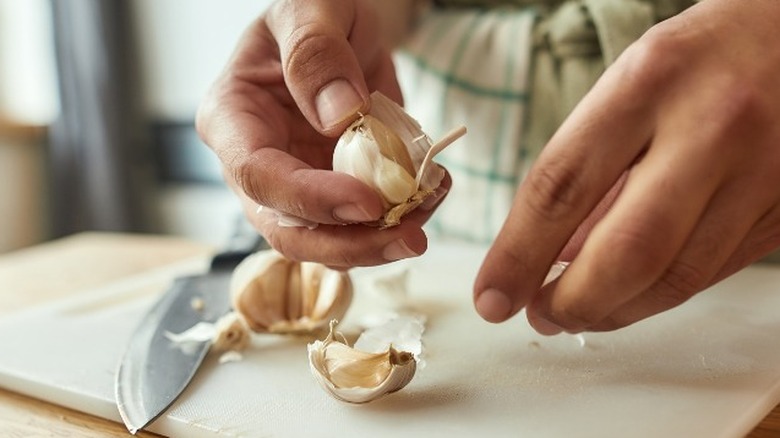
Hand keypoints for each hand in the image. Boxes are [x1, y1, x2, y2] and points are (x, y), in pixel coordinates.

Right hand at [197, 0, 446, 267]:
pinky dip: (400, 220)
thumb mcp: (312, 8)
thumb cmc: (317, 10)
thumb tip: (339, 117)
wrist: (345, 31)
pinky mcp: (333, 194)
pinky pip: (362, 225)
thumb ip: (317, 53)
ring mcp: (295, 187)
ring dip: (381, 241)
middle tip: (411, 238)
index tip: (369, 202)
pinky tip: (432, 193)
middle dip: (350, 245)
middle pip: (289, 231)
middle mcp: (256, 165)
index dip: (311, 199)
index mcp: (232, 119)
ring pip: (327, 242)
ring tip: (431, 206)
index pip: (259, 176)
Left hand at [474, 0, 779, 332]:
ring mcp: (761, 172)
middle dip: (571, 302)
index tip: (492, 296)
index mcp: (649, 83)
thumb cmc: (703, 57)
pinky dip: (660, 294)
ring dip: (615, 311)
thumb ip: (591, 169)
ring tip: (576, 312)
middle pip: (626, 251)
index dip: (517, 255)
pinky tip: (630, 293)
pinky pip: (713, 274)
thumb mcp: (631, 85)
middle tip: (539, 314)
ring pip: (675, 278)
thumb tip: (553, 257)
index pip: (561, 187)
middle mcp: (712, 127)